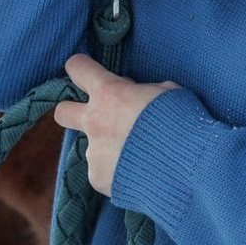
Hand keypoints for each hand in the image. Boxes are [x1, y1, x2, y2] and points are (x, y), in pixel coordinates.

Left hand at [53, 54, 178, 196]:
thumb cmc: (180, 121)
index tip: (84, 69)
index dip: (80, 67)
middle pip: (62, 111)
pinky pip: (103, 171)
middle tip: (93, 115)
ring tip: (136, 155)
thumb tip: (136, 96)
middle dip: (71, 110)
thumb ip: (144, 91)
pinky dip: (117, 171)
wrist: (183, 166)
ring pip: (93, 146)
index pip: (79, 68)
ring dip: (109, 147)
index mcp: (110, 93)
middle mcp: (94, 120)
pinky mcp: (98, 178)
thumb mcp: (166, 92)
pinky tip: (137, 173)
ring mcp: (94, 151)